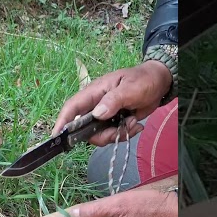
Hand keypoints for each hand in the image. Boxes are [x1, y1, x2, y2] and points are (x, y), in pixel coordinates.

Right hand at [52, 61, 170, 146]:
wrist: (160, 82)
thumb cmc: (144, 79)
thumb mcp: (130, 88)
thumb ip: (113, 100)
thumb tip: (97, 114)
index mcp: (94, 92)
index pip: (72, 107)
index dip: (62, 122)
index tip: (56, 136)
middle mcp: (96, 105)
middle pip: (85, 129)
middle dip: (102, 135)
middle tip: (119, 131)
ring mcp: (105, 114)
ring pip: (99, 135)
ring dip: (116, 134)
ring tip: (133, 124)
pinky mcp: (114, 121)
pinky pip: (112, 135)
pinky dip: (124, 134)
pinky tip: (136, 125)